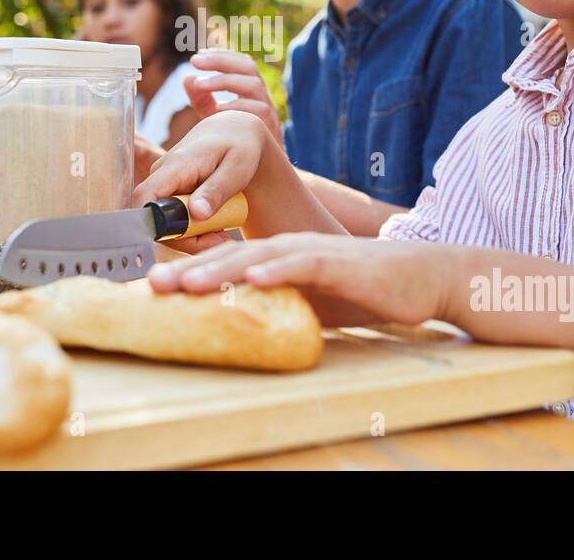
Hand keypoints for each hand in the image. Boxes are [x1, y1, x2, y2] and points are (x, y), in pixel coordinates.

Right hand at [133, 110, 270, 253]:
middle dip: (186, 239)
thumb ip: (216, 191)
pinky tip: (215, 227)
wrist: (236, 131)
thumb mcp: (236, 169)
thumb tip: (196, 213)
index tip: (185, 239)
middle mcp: (162, 175)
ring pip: (166, 223)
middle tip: (220, 241)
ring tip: (222, 234)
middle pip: (156, 220)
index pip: (144, 197)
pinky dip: (193, 229)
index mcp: (175, 165)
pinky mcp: (169, 192)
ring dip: (193, 236)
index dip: (152, 223)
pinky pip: (174, 219)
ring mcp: (164, 184)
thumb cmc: (240, 146)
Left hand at [146, 232, 454, 327]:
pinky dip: (278, 270)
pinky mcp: (341, 261)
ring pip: (260, 256)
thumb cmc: (365, 289)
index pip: (228, 262)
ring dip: (222, 268)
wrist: (421, 276)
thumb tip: (243, 326)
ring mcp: (314, 251)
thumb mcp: (313, 302)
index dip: (190, 272)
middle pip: (232, 254)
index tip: (155, 286)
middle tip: (152, 284)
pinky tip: (254, 278)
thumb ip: (280, 306)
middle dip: (190, 270)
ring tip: (188, 282)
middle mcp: (291, 246)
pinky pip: (305, 264)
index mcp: (280, 255)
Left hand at [183, 49, 283, 145]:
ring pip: (253, 85)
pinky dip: (237, 106)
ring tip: (200, 85)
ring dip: (224, 81)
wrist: (262, 173)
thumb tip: (186, 78)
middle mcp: (263, 96)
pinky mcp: (272, 128)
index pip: (242, 62)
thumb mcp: (217, 118)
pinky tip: (217, 110)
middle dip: (221, 61)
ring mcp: (270, 111)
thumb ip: (203, 100)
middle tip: (195, 61)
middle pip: (248, 67)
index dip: (222, 55)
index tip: (198, 55)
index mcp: (253, 90)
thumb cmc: (238, 142)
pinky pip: (259, 110)